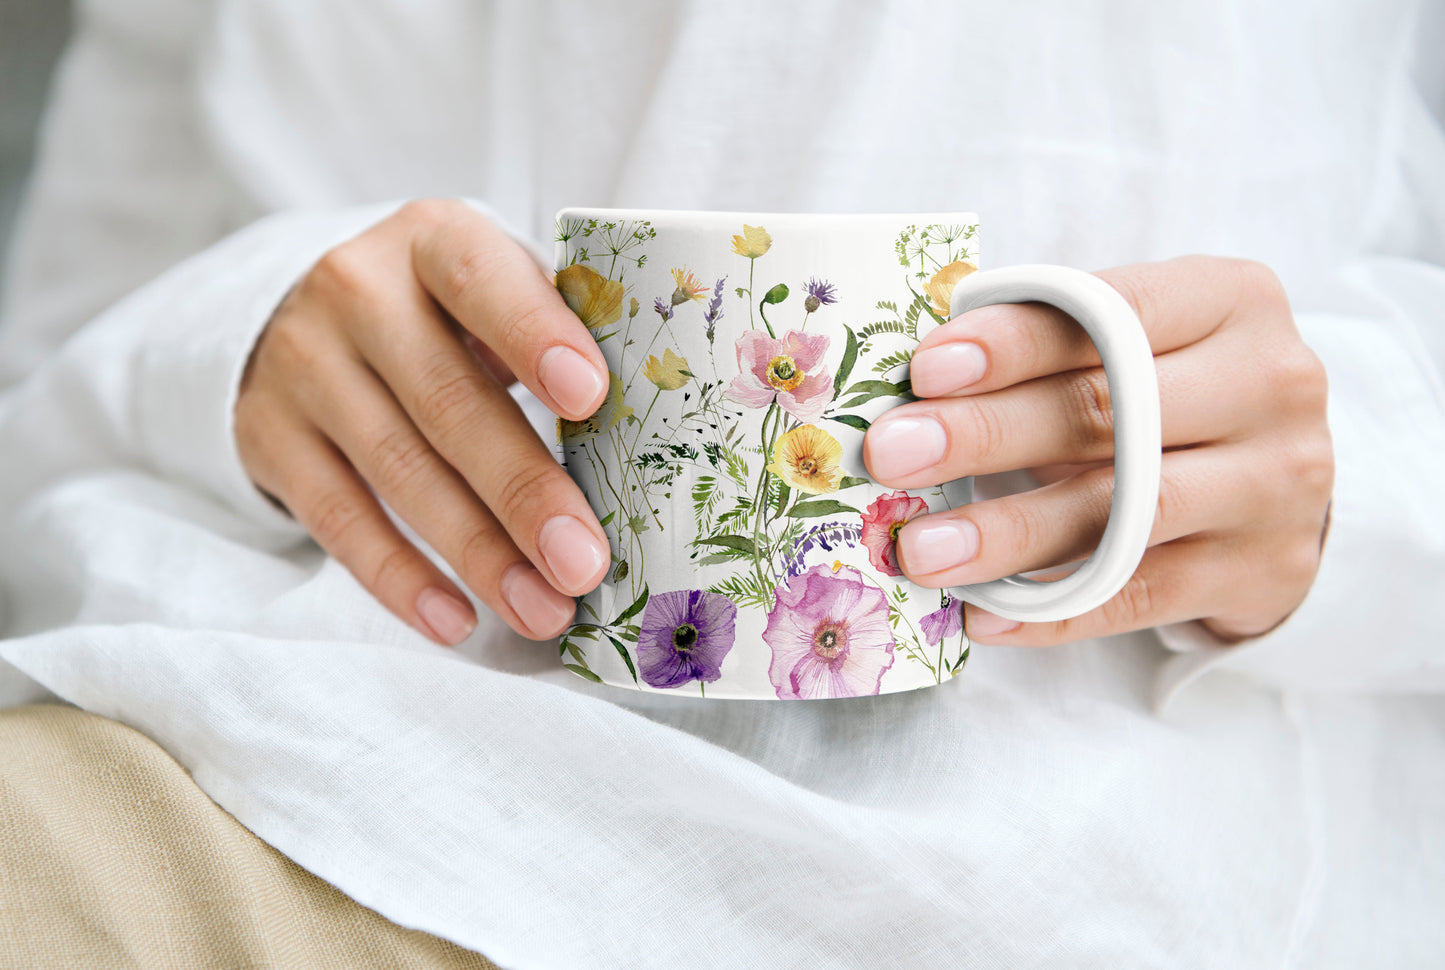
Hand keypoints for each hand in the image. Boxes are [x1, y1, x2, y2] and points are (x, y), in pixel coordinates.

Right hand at [236, 200, 611, 644]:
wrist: (304, 317)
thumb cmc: (449, 313)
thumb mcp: (495, 290)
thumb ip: (557, 333)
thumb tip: (656, 436)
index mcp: (435, 241)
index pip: (483, 279)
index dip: (535, 335)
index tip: (591, 398)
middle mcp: (359, 291)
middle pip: (447, 401)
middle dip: (522, 491)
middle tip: (584, 562)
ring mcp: (305, 365)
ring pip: (398, 470)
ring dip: (478, 553)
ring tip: (543, 610)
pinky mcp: (271, 436)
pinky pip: (338, 519)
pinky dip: (399, 578)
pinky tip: (456, 620)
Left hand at [862, 256, 1332, 644]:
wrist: (1283, 479)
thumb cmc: (1171, 390)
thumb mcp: (1135, 340)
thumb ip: (1050, 342)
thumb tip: (912, 379)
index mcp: (1229, 300)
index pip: (1113, 312)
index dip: (1015, 343)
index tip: (925, 369)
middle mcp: (1268, 383)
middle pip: (1112, 410)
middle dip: (987, 433)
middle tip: (892, 455)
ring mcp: (1276, 484)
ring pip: (1127, 512)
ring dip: (1010, 533)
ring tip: (921, 550)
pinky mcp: (1262, 571)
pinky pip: (1141, 597)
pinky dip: (1054, 612)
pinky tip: (982, 615)